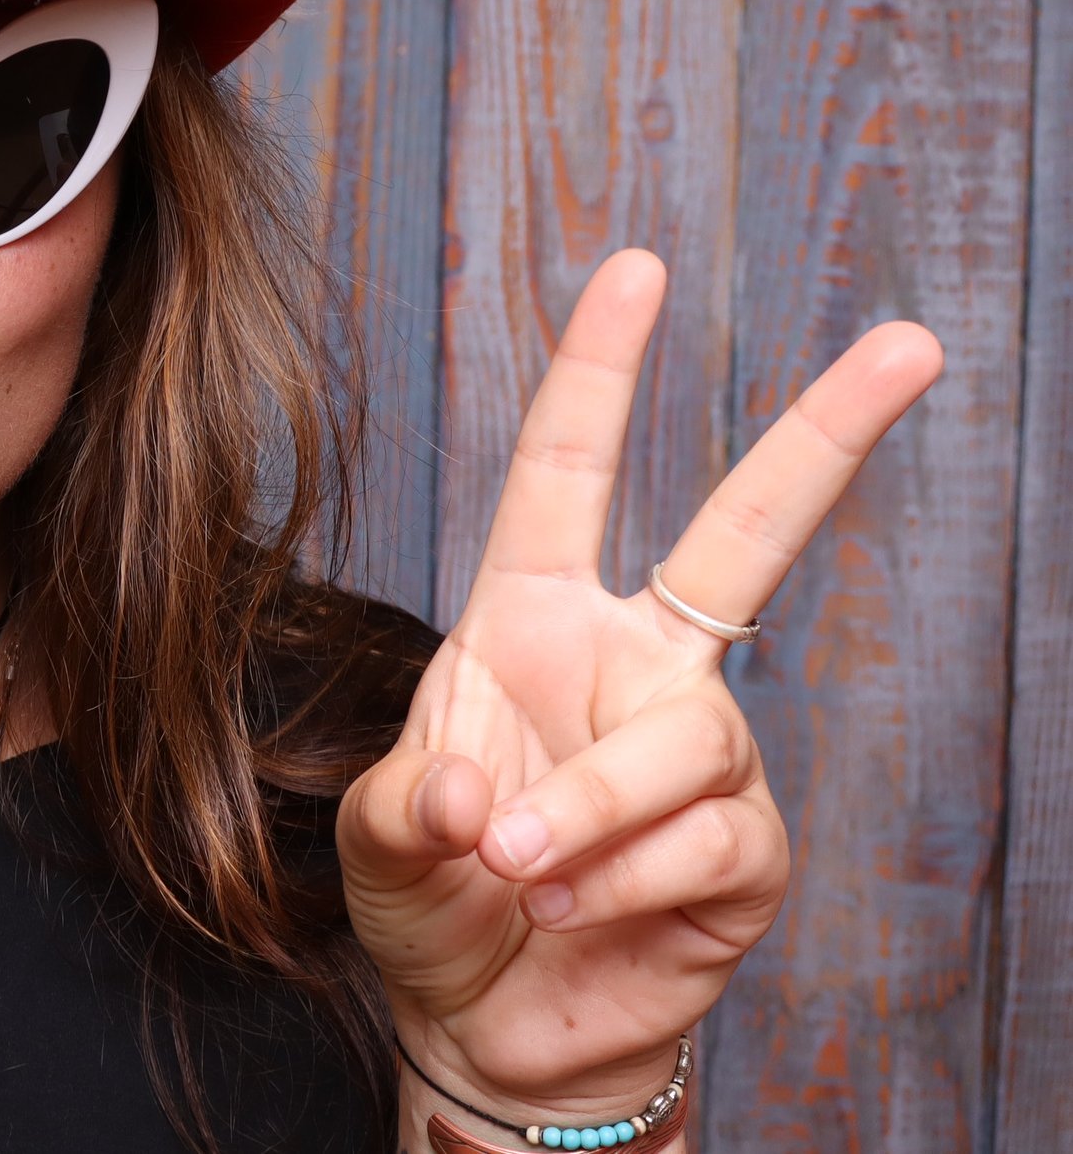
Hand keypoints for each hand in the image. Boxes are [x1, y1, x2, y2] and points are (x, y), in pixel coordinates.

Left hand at [338, 249, 941, 1131]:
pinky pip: (699, 842)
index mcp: (531, 624)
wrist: (484, 1024)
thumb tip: (487, 799)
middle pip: (747, 537)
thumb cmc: (431, 899)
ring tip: (518, 871)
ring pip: (681, 741)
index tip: (636, 267)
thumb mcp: (380, 838)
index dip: (596, 373)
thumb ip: (407, 807)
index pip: (566, 476)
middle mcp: (632, 666)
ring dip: (589, 811)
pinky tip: (571, 914)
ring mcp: (700, 755)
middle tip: (911, 346)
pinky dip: (620, 884)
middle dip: (826, 437)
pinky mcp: (742, 850)